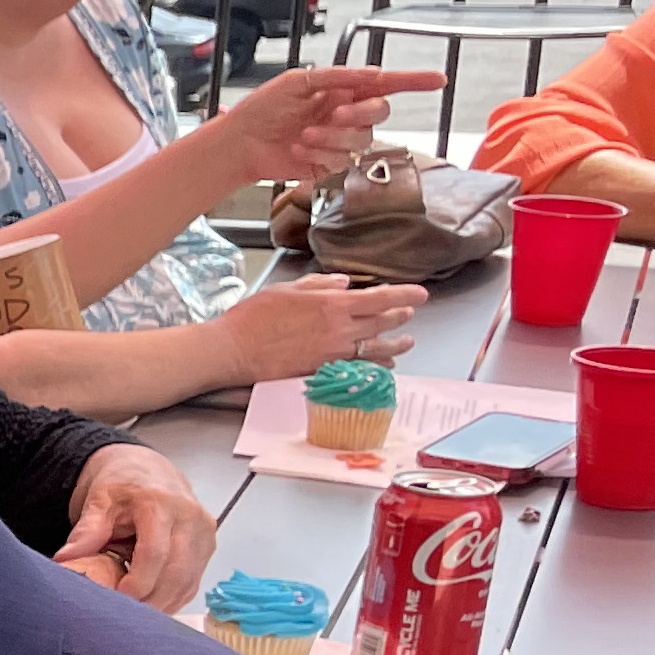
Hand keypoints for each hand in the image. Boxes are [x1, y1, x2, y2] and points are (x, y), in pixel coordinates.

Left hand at [56, 440, 212, 608]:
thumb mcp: (99, 500)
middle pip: (177, 571)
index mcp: (160, 503)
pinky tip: (152, 605)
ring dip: (163, 603)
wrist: (146, 469)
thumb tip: (67, 560)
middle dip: (151, 600)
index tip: (119, 599)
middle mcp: (190, 517)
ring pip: (189, 580)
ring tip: (136, 616)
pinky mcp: (207, 545)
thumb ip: (86, 530)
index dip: (138, 582)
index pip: (155, 552)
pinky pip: (193, 581)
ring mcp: (204, 532)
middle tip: (125, 618)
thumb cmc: (122, 483)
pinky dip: (173, 598)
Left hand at [211, 63, 446, 187]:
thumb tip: (375, 74)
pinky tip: (298, 149)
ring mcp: (339, 139)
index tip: (439, 80)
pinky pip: (342, 160)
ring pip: (363, 139)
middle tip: (333, 114)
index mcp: (342, 89)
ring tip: (304, 135)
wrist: (239, 142)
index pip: (386, 84)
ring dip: (335, 137)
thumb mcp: (296, 82)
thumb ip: (335, 77)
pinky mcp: (329, 163)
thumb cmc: (262, 108)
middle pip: (380, 112)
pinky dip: (320, 154)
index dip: (414, 81)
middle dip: (360, 113)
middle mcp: (346, 113)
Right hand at [222, 272, 425, 384]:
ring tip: (405, 342)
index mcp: (332, 304)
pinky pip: (360, 368)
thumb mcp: (285, 289)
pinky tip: (382, 364)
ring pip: (378, 349)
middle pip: (384, 323)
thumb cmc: (252, 318)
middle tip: (408, 314)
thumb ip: (319, 284)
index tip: (420, 294)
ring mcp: (334, 354)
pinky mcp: (325, 371)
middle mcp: (340, 330)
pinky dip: (375, 365)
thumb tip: (344, 283)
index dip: (405, 295)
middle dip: (400, 316)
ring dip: (396, 344)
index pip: (381, 298)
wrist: (234, 350)